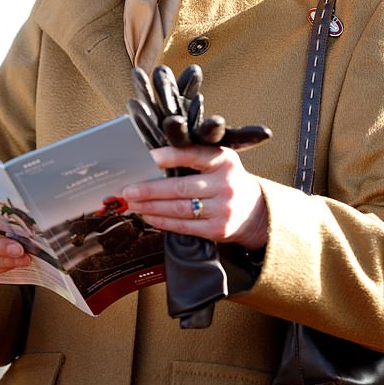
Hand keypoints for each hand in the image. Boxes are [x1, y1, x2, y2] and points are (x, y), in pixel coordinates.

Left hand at [123, 144, 267, 249]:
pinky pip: (184, 226)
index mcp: (224, 160)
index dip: (167, 157)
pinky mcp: (218, 229)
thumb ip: (193, 157)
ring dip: (151, 207)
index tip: (146, 158)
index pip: (192, 155)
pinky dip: (162, 222)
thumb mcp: (219, 160)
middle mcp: (225, 183)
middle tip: (128, 190)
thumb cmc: (227, 179)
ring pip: (178, 208)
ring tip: (133, 204)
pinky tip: (149, 216)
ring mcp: (223, 208)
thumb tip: (152, 160)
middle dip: (149, 189)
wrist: (254, 210)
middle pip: (180, 187)